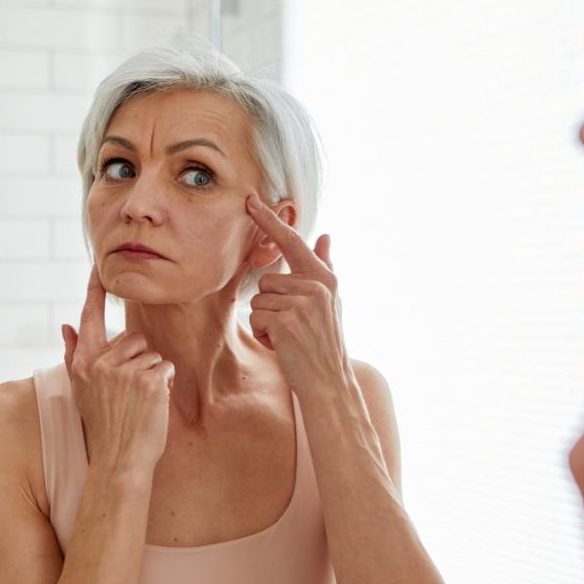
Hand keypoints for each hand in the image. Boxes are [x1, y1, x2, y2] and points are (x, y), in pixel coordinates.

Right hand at [60, 265, 174, 473]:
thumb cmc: (104, 426)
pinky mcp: (148, 381)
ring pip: (152, 354)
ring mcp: (124, 372)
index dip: (94, 290)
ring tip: (138, 401)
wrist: (118, 460)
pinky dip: (164, 384)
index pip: (89, 318)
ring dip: (152, 374)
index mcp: (82, 364)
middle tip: (129, 393)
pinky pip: (165, 368)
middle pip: (134, 338)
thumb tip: (67, 325)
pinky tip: (151, 404)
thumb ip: (75, 355)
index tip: (98, 265)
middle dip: (139, 360)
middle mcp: (100, 364)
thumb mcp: (82, 390)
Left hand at [244, 194, 349, 395]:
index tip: (251, 201)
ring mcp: (302, 303)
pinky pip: (257, 317)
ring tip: (290, 337)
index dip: (270, 221)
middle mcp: (316, 285)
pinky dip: (264, 335)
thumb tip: (326, 236)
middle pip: (267, 280)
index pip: (292, 242)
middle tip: (294, 327)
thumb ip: (326, 266)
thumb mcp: (331, 301)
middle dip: (271, 305)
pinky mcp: (286, 320)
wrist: (329, 381)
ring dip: (267, 321)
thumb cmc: (326, 342)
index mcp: (325, 278)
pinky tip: (283, 346)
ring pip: (259, 300)